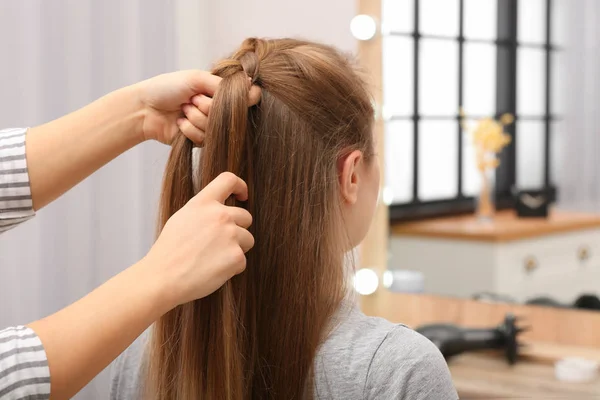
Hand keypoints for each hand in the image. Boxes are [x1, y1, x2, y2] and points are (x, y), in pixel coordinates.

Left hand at [136, 70, 260, 144]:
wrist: (145, 109)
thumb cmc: (167, 88)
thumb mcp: (195, 78)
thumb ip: (223, 84)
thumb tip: (251, 85)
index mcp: (219, 90)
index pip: (247, 97)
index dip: (242, 99)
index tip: (227, 96)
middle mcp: (218, 108)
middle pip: (230, 114)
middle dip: (206, 105)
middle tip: (191, 99)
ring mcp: (210, 125)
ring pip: (216, 128)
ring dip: (195, 117)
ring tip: (183, 110)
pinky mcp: (201, 140)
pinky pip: (205, 138)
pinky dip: (189, 130)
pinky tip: (180, 123)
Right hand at [142, 172, 253, 306]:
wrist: (162, 279)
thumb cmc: (169, 253)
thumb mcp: (181, 219)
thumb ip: (203, 211)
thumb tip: (220, 209)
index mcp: (202, 203)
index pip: (228, 180)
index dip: (240, 186)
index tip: (243, 196)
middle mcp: (219, 215)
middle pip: (246, 217)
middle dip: (238, 230)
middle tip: (218, 245)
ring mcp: (230, 235)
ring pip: (248, 239)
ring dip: (236, 249)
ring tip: (212, 259)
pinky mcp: (236, 256)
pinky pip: (242, 261)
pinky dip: (232, 268)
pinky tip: (212, 271)